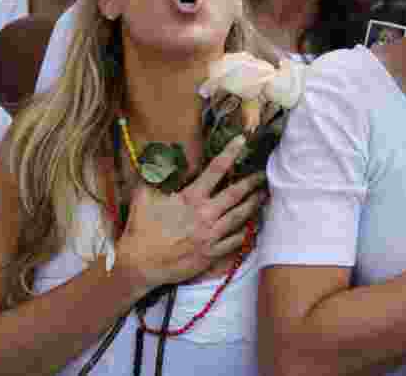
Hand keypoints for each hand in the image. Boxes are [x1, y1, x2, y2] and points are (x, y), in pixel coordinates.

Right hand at [116, 136, 266, 290]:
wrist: (141, 264)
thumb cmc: (141, 228)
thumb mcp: (143, 196)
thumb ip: (154, 176)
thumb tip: (159, 159)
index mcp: (191, 198)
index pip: (215, 170)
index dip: (230, 153)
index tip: (241, 140)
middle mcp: (205, 215)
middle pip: (235, 194)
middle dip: (251, 182)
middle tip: (263, 174)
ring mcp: (211, 235)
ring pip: (239, 217)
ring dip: (253, 204)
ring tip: (263, 196)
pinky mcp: (212, 253)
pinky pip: (235, 241)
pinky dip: (246, 233)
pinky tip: (253, 227)